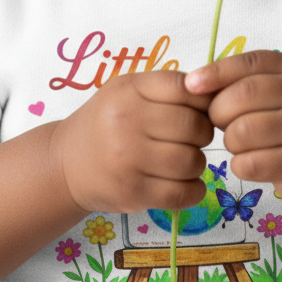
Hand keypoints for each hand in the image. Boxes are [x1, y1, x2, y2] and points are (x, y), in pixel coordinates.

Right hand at [51, 71, 213, 213]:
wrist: (65, 164)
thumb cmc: (105, 122)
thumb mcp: (127, 90)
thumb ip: (167, 87)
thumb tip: (216, 94)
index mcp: (128, 90)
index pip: (185, 88)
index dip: (203, 100)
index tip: (200, 109)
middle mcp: (126, 122)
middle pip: (195, 127)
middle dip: (203, 134)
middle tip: (193, 138)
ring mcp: (128, 160)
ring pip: (192, 162)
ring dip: (197, 163)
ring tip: (184, 160)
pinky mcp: (132, 193)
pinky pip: (183, 194)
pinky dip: (194, 190)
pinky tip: (186, 184)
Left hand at [185, 50, 281, 204]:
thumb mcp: (280, 87)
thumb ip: (244, 80)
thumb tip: (192, 84)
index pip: (249, 64)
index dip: (215, 73)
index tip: (190, 85)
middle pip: (242, 97)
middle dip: (218, 111)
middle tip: (220, 121)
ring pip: (242, 132)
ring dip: (229, 140)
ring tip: (238, 141)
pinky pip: (250, 163)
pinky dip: (239, 164)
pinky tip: (248, 161)